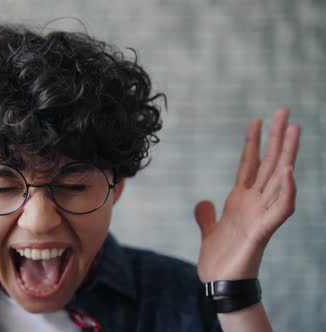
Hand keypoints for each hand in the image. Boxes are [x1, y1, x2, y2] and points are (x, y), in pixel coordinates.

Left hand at [194, 108, 300, 281]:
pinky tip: (289, 173)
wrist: (220, 283)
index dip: (253, 142)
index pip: (249, 164)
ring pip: (279, 179)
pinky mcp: (262, 231)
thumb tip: (203, 202)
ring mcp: (260, 215)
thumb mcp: (209, 229)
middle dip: (277, 137)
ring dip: (288, 155)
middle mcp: (254, 202)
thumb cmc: (219, 259)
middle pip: (270, 164)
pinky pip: (280, 209)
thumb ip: (206, 215)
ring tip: (294, 130)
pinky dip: (286, 192)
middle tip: (284, 111)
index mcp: (240, 199)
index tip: (257, 119)